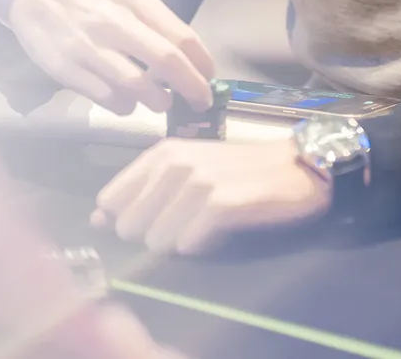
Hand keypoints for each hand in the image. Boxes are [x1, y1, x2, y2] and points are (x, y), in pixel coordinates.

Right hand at [7, 0, 215, 115]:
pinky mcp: (66, 69)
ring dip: (157, 101)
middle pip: (166, 62)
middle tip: (201, 101)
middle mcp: (114, 22)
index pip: (181, 36)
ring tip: (161, 102)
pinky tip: (128, 101)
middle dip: (191, 87)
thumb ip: (153, 17)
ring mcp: (89, 48)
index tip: (210, 77)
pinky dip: (124, 106)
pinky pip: (105, 97)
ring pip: (136, 86)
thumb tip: (186, 53)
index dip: (202, 63)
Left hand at [91, 138, 331, 254]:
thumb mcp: (190, 171)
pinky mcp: (221, 204)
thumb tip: (99, 217)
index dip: (129, 219)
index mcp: (162, 153)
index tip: (159, 216)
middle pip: (129, 227)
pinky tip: (225, 231)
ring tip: (211, 224)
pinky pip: (189, 246)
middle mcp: (175, 164)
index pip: (109, 202)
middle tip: (191, 220)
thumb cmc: (244, 173)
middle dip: (155, 234)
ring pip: (157, 241)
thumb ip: (144, 192)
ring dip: (183, 242)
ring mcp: (198, 183)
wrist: (302, 168)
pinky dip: (205, 247)